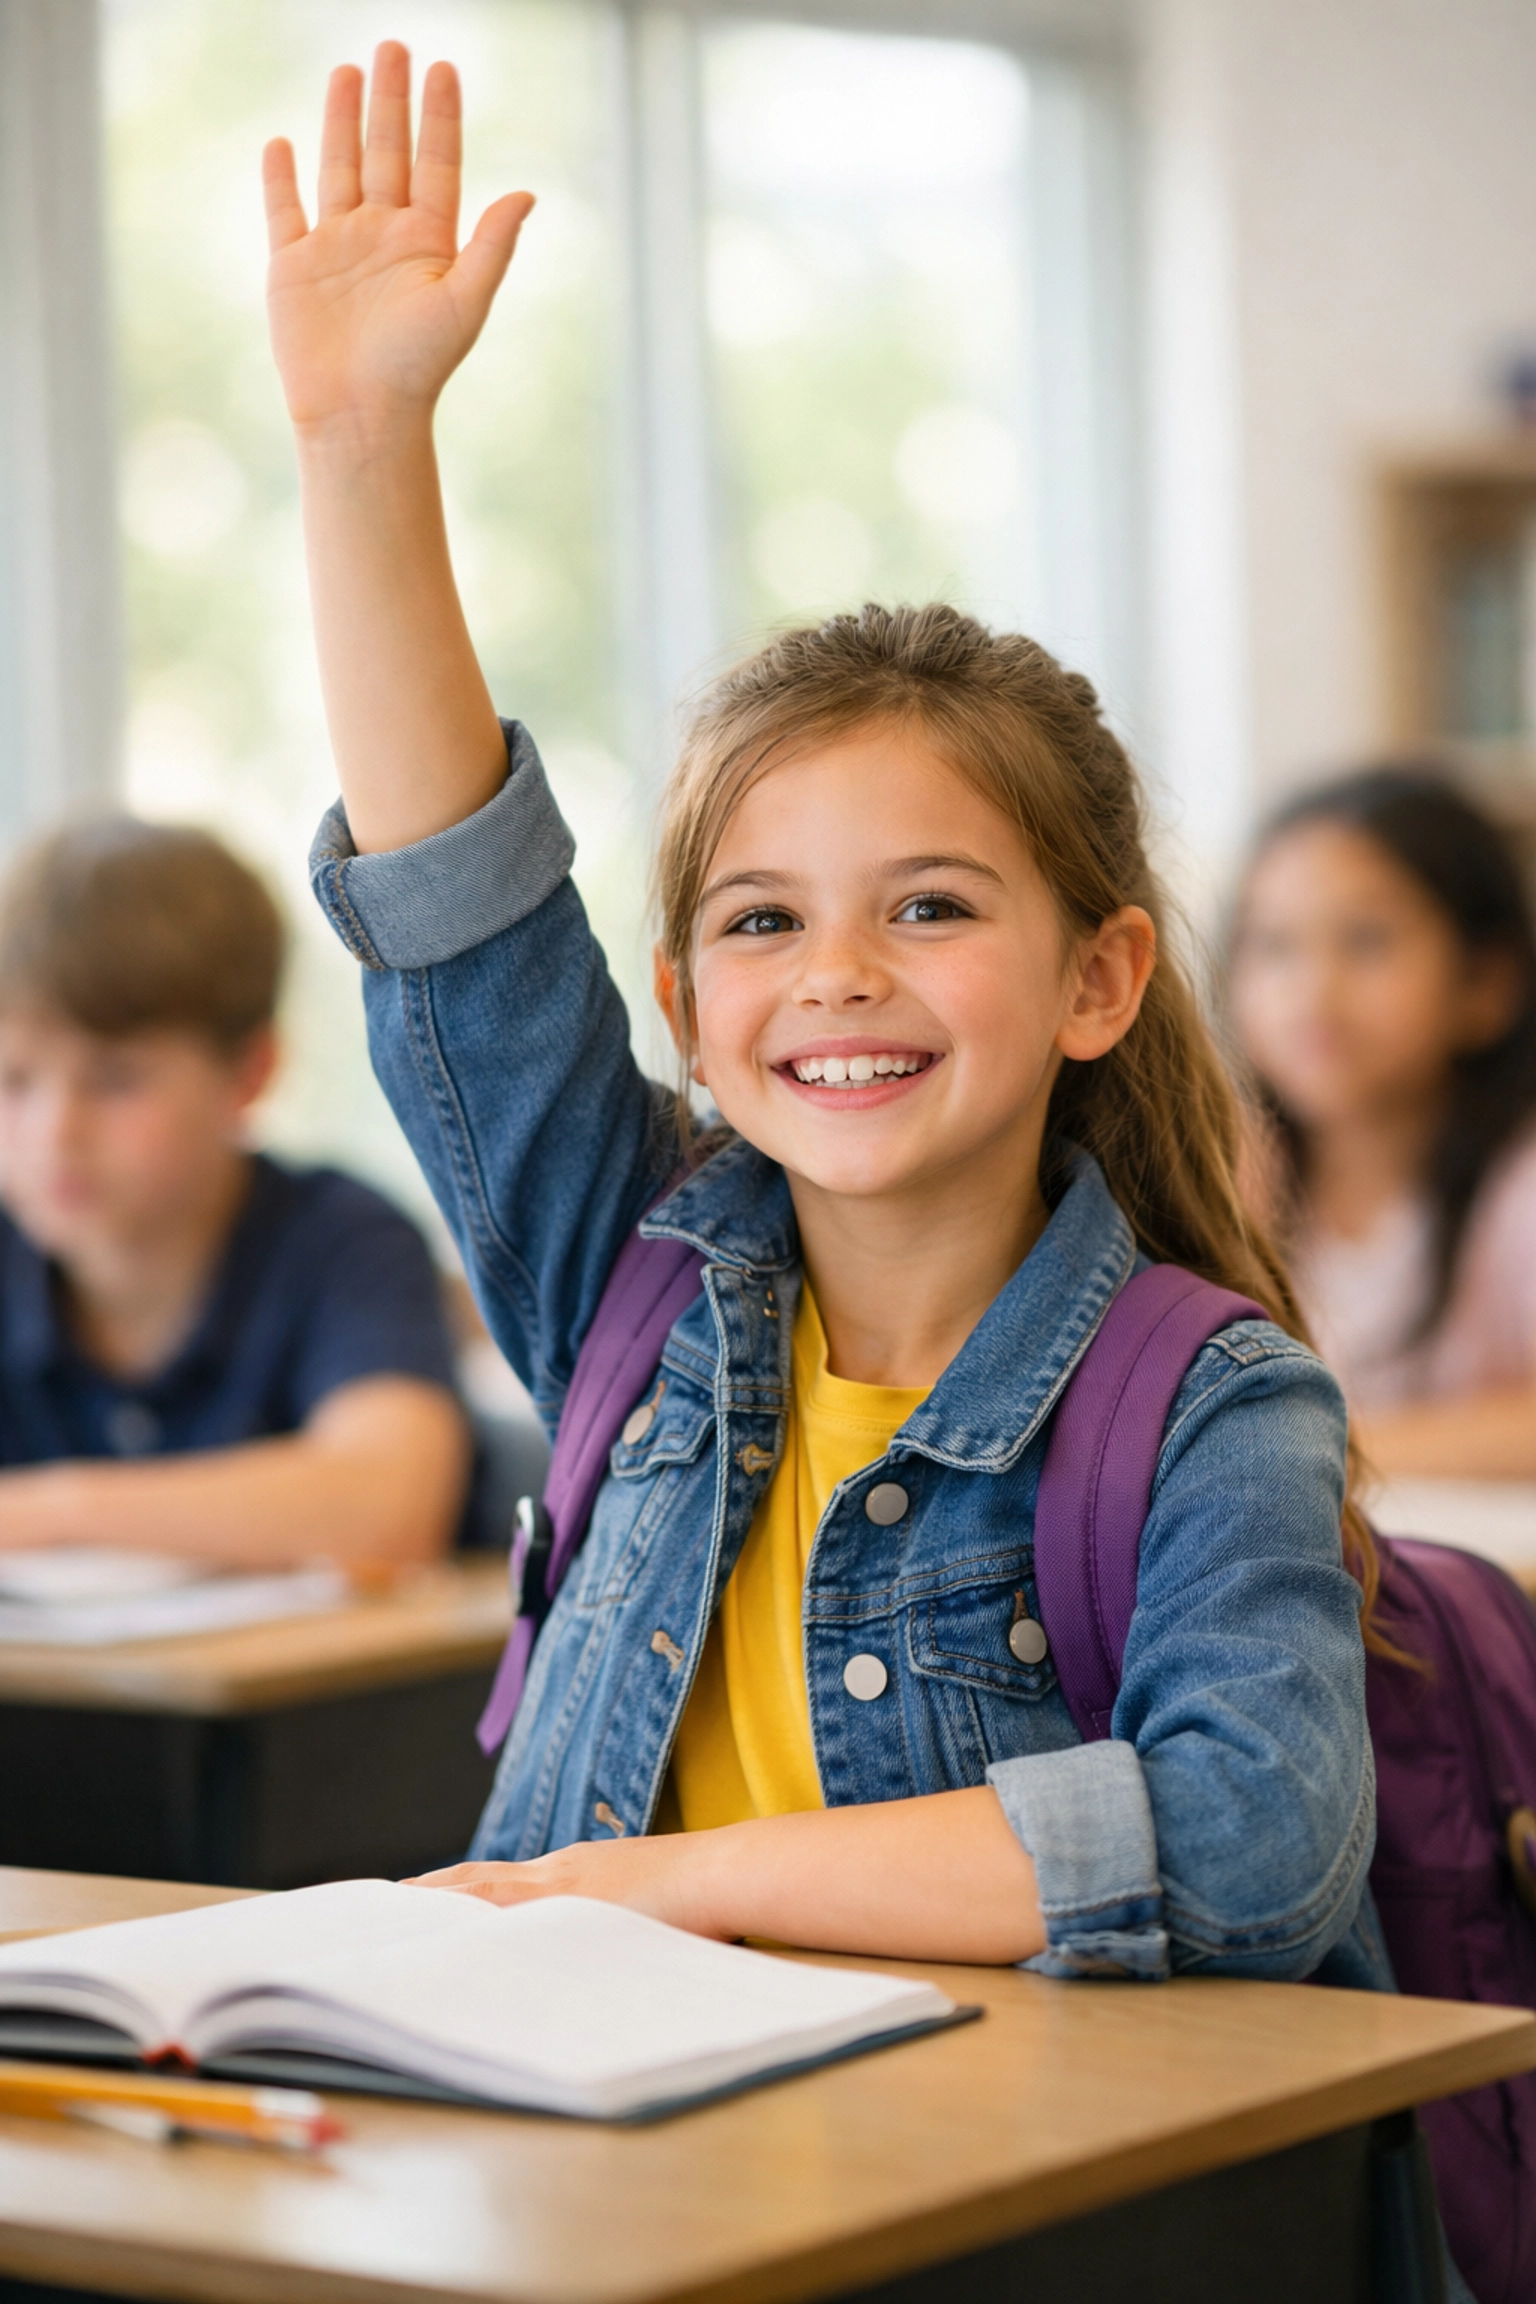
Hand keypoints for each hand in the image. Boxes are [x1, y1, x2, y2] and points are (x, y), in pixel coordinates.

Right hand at [263, 42, 533, 437]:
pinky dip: (280, 178)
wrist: (361, 415)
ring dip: (343, 121)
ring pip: (340, 167)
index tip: (443, 68)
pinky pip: (285, 211)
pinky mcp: (293, 267)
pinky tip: (282, 143)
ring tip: (347, 71)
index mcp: (428, 243)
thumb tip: (528, 193)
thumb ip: (492, 246)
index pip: (436, 164)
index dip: (440, 118)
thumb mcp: (464, 302)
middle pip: (388, 153)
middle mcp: (383, 237)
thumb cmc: (418, 369)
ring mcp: (337, 248)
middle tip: (394, 47)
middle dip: (391, 101)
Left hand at [409, 1790, 1044, 1964]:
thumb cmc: (716, 1899)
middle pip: (476, 1883)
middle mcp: (563, 1872)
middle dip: (425, 1897)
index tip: (416, 1899)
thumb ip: (629, 1928)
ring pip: (475, 1894)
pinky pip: (495, 1911)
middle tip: (372, 1910)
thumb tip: (619, 1956)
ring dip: (429, 1906)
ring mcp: (564, 1884)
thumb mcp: (656, 1913)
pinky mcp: (571, 1899)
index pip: (504, 1883)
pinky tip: (423, 1929)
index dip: (458, 1891)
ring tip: (378, 1919)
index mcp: (583, 1873)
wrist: (741, 1874)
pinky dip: (455, 1916)